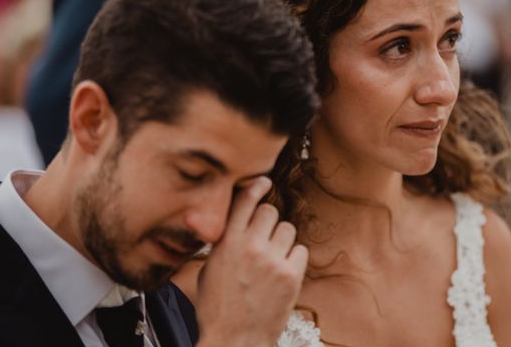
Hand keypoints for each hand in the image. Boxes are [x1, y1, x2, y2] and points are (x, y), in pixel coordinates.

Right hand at [195, 177, 307, 346]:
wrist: (234, 340)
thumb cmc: (217, 308)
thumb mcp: (210, 268)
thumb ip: (224, 242)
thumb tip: (234, 221)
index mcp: (227, 243)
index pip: (245, 200)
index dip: (255, 187)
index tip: (263, 181)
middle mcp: (251, 246)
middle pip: (270, 211)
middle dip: (267, 221)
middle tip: (264, 237)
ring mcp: (273, 261)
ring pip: (287, 229)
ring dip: (281, 240)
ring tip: (272, 259)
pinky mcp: (291, 276)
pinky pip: (300, 250)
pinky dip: (293, 258)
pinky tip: (282, 271)